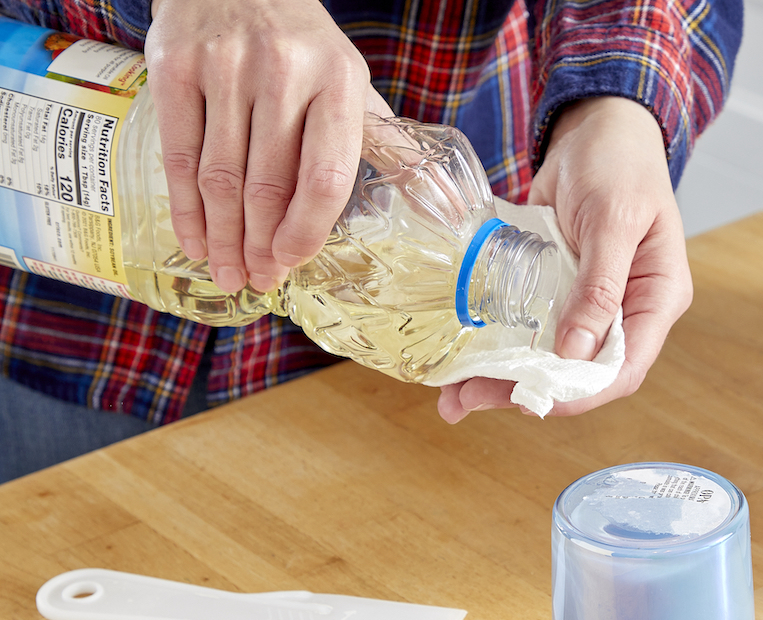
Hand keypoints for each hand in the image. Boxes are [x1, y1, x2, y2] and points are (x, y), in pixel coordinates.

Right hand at [146, 0, 391, 292]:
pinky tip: (194, 238)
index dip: (306, 231)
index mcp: (338, 82)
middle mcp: (283, 71)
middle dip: (260, 246)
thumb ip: (383, 142)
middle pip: (268, 185)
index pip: (325, 177)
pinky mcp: (175, 66)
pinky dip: (185, 207)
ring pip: (220, 177)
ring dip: (223, 237)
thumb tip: (438, 205)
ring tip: (227, 273)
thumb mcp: (350, 82)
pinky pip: (178, 153)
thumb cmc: (302, 47)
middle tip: (256, 280)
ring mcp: (225, 67)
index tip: (291, 263)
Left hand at [437, 97, 691, 422]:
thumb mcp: (612, 219)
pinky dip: (496, 346)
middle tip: (468, 399)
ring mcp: (589, 304)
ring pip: (548, 358)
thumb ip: (599, 284)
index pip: (622, 368)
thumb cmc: (620, 162)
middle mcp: (625, 311)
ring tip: (453, 393)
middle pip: (579, 373)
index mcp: (656, 299)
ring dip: (502, 377)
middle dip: (526, 391)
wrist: (594, 126)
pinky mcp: (557, 292)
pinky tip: (460, 360)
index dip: (578, 393)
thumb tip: (576, 350)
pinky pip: (527, 330)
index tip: (529, 399)